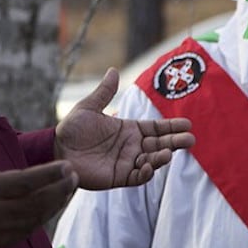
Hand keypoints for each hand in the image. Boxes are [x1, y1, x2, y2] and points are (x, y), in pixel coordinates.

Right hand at [0, 117, 78, 247]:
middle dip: (59, 191)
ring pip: (33, 221)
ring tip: (66, 193)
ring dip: (52, 207)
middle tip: (74, 178)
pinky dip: (37, 223)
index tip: (67, 166)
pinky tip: (45, 212)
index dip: (49, 175)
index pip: (25, 182)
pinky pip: (22, 235)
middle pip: (36, 204)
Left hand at [55, 68, 194, 189]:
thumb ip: (104, 92)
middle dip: (175, 142)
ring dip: (161, 158)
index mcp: (128, 129)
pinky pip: (136, 177)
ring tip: (168, 153)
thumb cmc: (72, 128)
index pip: (155, 128)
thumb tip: (113, 70)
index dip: (171, 126)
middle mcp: (131, 146)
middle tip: (190, 140)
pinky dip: (144, 173)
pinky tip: (148, 166)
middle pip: (159, 144)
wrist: (57, 149)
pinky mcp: (118, 177)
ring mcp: (126, 162)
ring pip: (151, 161)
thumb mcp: (89, 107)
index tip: (187, 124)